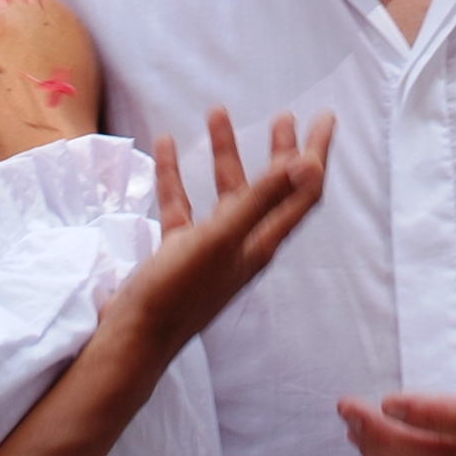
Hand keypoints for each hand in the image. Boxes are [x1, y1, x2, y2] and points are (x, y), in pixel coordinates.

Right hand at [110, 108, 334, 359]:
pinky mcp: (178, 252)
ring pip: (224, 192)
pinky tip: (166, 145)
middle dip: (279, 151)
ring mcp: (210, 249)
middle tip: (285, 116)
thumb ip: (262, 199)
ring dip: (224, 153)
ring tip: (218, 114)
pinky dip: (176, 175)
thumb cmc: (178, 292)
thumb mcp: (222, 238)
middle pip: (270, 189)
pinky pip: (181, 204)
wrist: (130, 341)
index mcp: (262, 242)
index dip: (317, 154)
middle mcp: (243, 244)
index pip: (303, 192)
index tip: (325, 117)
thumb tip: (309, 163)